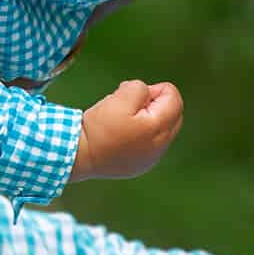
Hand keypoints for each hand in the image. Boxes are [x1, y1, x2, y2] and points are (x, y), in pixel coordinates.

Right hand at [69, 79, 184, 183]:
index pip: (174, 98)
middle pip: (172, 115)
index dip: (154, 89)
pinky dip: (141, 135)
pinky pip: (150, 144)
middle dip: (155, 104)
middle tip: (129, 106)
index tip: (132, 96)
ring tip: (123, 121)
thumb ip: (140, 88)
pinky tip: (122, 136)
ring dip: (148, 120)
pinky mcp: (140, 166)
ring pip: (162, 130)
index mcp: (158, 128)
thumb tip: (146, 95)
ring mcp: (151, 159)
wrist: (79, 156)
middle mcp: (160, 146)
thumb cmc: (99, 127)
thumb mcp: (120, 97)